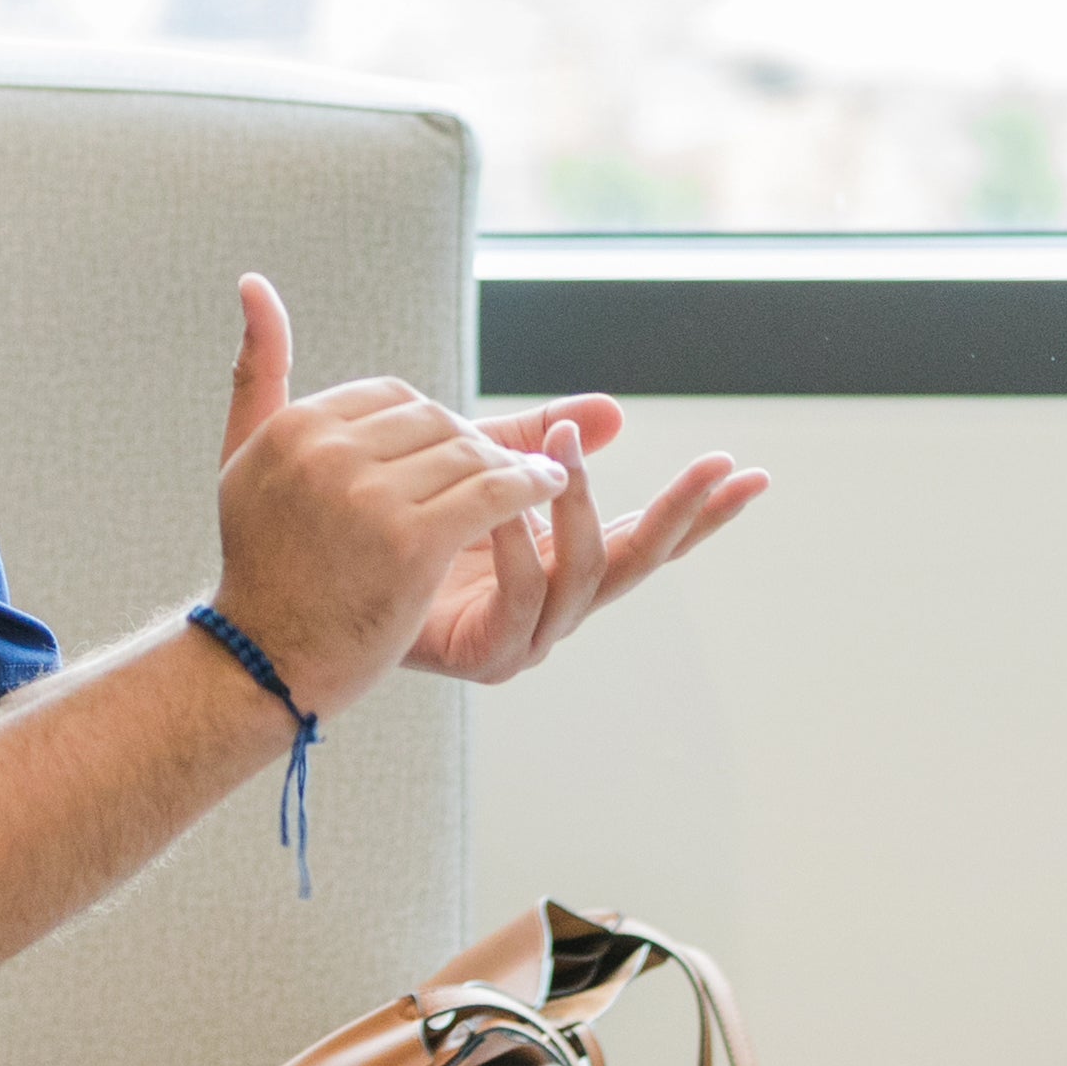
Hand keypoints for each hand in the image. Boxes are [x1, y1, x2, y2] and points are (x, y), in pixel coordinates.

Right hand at [204, 274, 604, 704]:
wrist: (265, 660)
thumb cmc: (265, 562)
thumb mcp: (246, 457)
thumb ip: (260, 369)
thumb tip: (256, 281)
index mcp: (295, 426)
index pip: (393, 397)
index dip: (430, 427)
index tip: (446, 461)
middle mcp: (326, 452)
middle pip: (435, 422)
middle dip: (472, 446)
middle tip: (501, 472)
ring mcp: (367, 496)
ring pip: (470, 455)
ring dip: (508, 467)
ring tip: (534, 481)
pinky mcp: (410, 541)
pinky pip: (493, 492)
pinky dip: (531, 485)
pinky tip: (549, 488)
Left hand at [393, 388, 768, 682]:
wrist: (313, 594)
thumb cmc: (390, 529)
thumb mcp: (473, 468)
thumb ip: (536, 440)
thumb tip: (614, 411)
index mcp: (563, 563)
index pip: (648, 534)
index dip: (701, 509)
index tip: (752, 474)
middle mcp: (557, 603)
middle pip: (641, 560)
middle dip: (685, 513)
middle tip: (721, 466)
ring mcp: (529, 634)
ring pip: (586, 575)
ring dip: (581, 509)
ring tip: (564, 455)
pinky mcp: (490, 654)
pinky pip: (524, 598)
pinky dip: (520, 549)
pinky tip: (505, 509)